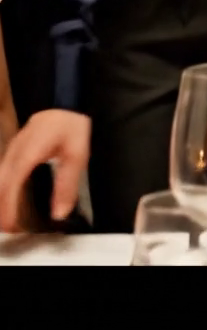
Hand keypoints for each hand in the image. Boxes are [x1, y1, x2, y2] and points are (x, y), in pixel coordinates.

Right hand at [0, 110, 90, 231]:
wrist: (65, 101)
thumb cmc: (71, 125)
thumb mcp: (77, 155)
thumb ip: (67, 184)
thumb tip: (59, 213)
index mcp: (30, 152)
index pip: (13, 183)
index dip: (9, 206)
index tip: (12, 225)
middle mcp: (16, 150)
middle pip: (0, 183)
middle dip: (1, 207)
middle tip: (9, 229)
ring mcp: (13, 148)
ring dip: (0, 198)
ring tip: (7, 220)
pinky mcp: (15, 149)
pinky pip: (3, 171)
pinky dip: (3, 188)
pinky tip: (8, 199)